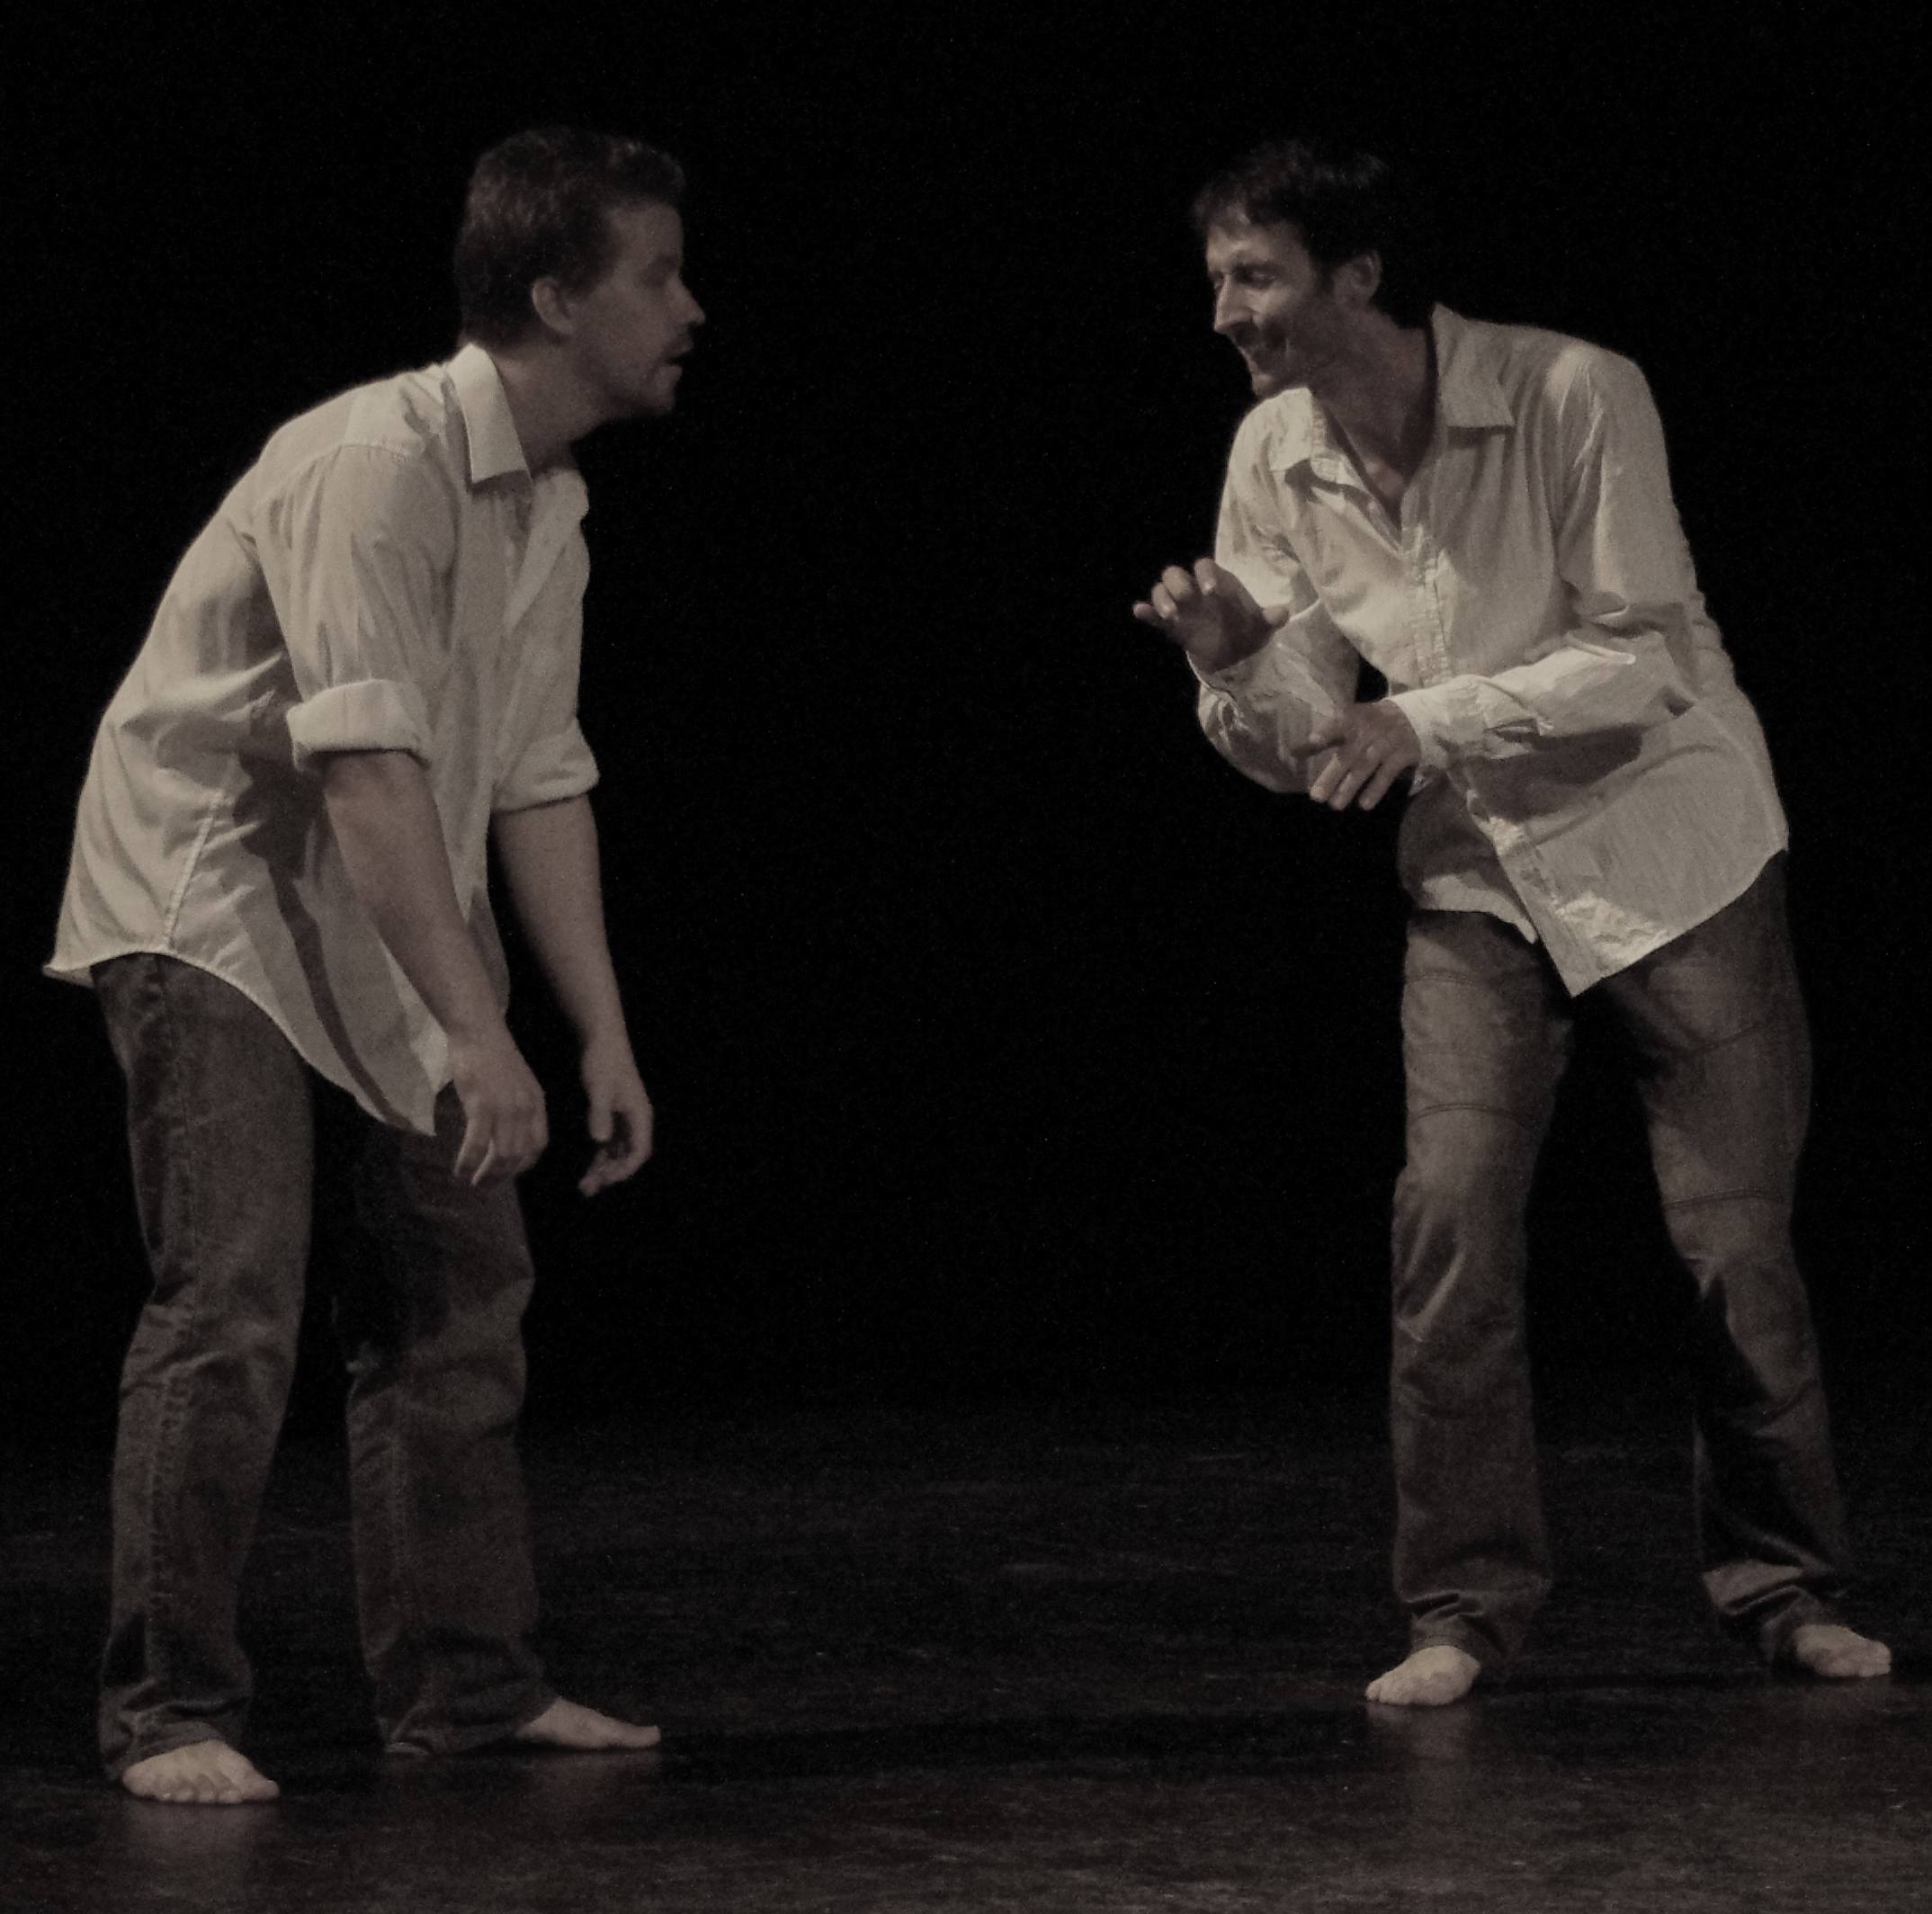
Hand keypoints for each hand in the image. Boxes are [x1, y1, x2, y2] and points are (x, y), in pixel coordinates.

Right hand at [448, 1028, 548, 1184]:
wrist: (479, 1032)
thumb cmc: (493, 1055)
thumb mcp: (518, 1083)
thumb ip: (519, 1107)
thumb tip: (509, 1132)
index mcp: (538, 1103)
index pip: (538, 1144)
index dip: (525, 1164)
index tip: (510, 1174)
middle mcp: (526, 1110)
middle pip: (520, 1155)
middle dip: (503, 1176)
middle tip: (486, 1186)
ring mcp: (505, 1109)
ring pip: (501, 1155)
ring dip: (487, 1175)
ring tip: (473, 1183)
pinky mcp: (481, 1107)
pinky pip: (477, 1145)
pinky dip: (468, 1162)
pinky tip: (459, 1170)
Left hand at [578, 1036, 653, 1196]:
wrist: (601, 1041)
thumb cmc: (603, 1062)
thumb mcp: (600, 1088)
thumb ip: (600, 1114)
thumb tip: (600, 1140)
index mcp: (640, 1115)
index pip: (639, 1151)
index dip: (625, 1169)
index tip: (606, 1180)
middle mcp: (636, 1121)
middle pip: (629, 1157)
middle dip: (611, 1175)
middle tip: (589, 1188)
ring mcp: (625, 1121)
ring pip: (618, 1154)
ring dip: (604, 1170)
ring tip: (585, 1187)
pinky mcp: (613, 1118)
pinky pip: (609, 1146)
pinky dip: (599, 1159)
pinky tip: (587, 1171)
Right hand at [1131, 559, 1288, 672]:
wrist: (1235, 654)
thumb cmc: (1247, 630)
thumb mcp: (1261, 626)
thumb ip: (1270, 618)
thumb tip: (1283, 614)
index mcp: (1215, 581)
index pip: (1204, 566)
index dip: (1205, 574)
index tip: (1211, 591)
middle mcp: (1194, 589)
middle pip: (1175, 574)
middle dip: (1177, 584)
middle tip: (1185, 600)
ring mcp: (1180, 607)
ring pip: (1161, 590)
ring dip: (1161, 599)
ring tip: (1170, 615)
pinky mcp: (1170, 625)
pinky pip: (1153, 615)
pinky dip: (1146, 612)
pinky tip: (1139, 611)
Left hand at [1301, 702, 1421, 810]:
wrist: (1414, 716)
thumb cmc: (1370, 724)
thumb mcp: (1350, 722)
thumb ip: (1324, 737)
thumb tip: (1293, 752)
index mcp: (1354, 717)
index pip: (1338, 723)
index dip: (1326, 732)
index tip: (1312, 742)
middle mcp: (1370, 728)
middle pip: (1349, 753)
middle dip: (1332, 775)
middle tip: (1316, 796)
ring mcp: (1388, 741)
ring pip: (1366, 765)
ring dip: (1350, 786)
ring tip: (1335, 805)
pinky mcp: (1404, 754)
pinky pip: (1388, 774)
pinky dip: (1376, 789)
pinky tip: (1364, 805)